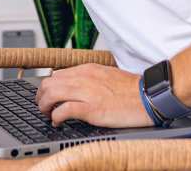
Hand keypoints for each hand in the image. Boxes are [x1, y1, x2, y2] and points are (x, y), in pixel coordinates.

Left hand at [35, 64, 151, 128]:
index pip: (56, 75)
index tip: (47, 97)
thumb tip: (74, 85)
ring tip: (48, 114)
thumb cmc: (131, 89)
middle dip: (41, 97)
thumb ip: (90, 78)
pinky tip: (57, 122)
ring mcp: (87, 93)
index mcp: (87, 70)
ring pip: (51, 93)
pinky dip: (56, 117)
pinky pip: (64, 110)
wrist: (148, 96)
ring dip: (44, 106)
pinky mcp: (91, 109)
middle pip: (49, 83)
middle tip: (44, 107)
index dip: (47, 87)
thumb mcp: (106, 75)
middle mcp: (84, 78)